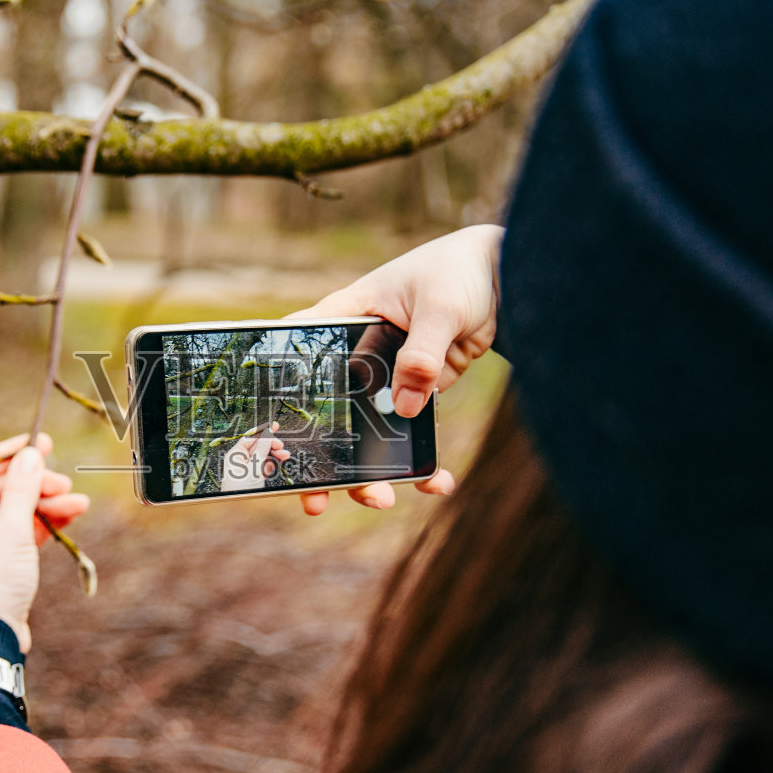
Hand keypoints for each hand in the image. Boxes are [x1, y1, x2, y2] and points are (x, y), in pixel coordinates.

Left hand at [0, 432, 88, 651]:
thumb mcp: (11, 532)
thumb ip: (22, 489)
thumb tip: (31, 454)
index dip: (9, 454)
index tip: (39, 441)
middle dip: (34, 485)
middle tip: (65, 481)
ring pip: (10, 513)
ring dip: (43, 506)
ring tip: (78, 503)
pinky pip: (13, 534)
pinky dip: (38, 526)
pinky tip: (68, 516)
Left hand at [219, 422, 290, 491]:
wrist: (239, 512)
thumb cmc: (240, 491)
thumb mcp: (253, 468)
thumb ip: (262, 450)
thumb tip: (267, 435)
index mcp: (236, 454)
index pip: (250, 438)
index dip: (263, 431)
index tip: (275, 425)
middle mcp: (242, 460)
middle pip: (260, 446)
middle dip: (271, 444)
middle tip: (281, 446)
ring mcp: (250, 468)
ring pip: (265, 455)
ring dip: (276, 453)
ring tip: (285, 455)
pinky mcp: (257, 477)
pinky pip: (267, 465)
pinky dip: (275, 462)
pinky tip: (282, 460)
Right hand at [287, 224, 500, 514]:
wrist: (508, 278)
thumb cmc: (460, 272)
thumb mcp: (441, 307)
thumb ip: (422, 353)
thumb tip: (405, 407)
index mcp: (346, 318)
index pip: (297, 352)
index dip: (274, 392)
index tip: (264, 438)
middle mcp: (357, 353)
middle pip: (325, 409)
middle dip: (318, 458)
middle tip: (315, 497)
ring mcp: (385, 377)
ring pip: (365, 431)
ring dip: (369, 472)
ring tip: (381, 499)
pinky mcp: (415, 393)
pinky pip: (409, 435)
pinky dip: (422, 463)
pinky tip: (437, 482)